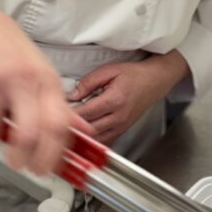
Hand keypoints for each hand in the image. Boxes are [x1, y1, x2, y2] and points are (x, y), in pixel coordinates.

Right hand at [0, 0, 88, 175]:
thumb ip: (60, 107)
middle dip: (20, 159)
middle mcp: (22, 79)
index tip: (44, 169)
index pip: (58, 126)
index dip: (52, 156)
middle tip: (16, 162)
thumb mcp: (41, 72)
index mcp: (45, 80)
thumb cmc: (7, 50)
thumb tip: (85, 132)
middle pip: (27, 135)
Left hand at [68, 52, 188, 145]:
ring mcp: (121, 126)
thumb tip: (72, 95)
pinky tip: (82, 137)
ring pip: (96, 139)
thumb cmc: (134, 74)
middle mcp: (119, 116)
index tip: (56, 112)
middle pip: (89, 129)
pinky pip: (104, 141)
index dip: (69, 114)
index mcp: (115, 100)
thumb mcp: (110, 70)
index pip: (86, 112)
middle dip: (72, 127)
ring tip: (67, 132)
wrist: (155, 81)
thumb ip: (89, 82)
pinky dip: (92, 141)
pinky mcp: (122, 130)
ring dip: (81, 136)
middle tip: (56, 124)